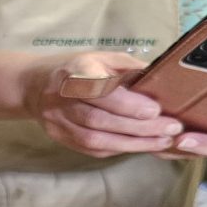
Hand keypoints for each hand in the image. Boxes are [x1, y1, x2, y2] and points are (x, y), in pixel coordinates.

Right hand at [23, 51, 183, 157]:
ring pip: (95, 139)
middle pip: (99, 120)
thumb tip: (164, 81)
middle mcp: (61, 100)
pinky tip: (141, 146)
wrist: (35, 86)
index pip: (100, 93)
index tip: (155, 111)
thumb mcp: (103, 58)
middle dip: (139, 127)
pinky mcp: (61, 138)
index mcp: (74, 74)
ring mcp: (58, 122)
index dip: (127, 104)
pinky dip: (119, 149)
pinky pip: (92, 149)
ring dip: (132, 143)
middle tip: (171, 129)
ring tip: (162, 142)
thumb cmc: (78, 69)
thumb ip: (130, 69)